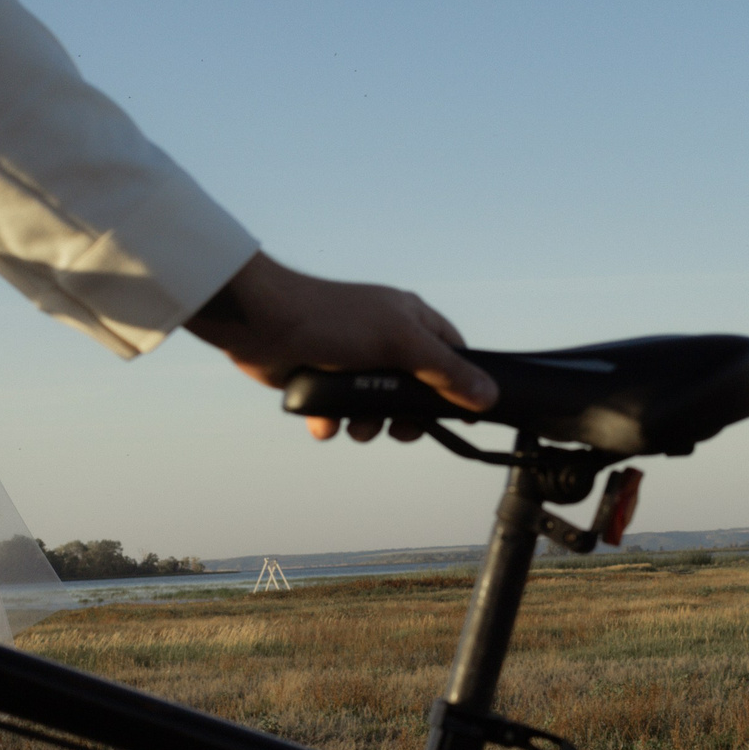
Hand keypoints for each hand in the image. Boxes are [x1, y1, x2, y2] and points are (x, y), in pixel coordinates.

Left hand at [183, 252, 497, 441]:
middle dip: (406, 417)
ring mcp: (353, 361)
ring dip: (366, 424)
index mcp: (410, 321)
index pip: (453, 354)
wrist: (261, 322)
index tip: (463, 415)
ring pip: (376, 407)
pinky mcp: (323, 379)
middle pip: (416, 392)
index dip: (460, 385)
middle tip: (398, 430)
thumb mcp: (400, 343)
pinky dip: (333, 422)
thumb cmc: (332, 319)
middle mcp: (385, 340)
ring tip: (353, 424)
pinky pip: (339, 412)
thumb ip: (445, 371)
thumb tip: (488, 395)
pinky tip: (324, 421)